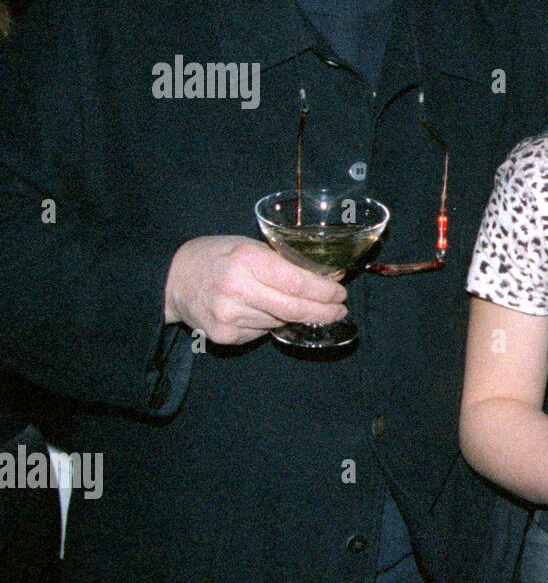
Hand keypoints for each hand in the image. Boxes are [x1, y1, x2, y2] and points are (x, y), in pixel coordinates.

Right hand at [164, 236, 347, 344]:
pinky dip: (270, 322)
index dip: (326, 292)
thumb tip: (328, 277)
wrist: (172, 279)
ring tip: (295, 305)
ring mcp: (230, 316)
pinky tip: (261, 310)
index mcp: (247, 260)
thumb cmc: (217, 257)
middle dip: (324, 311)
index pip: (299, 283)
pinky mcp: (225, 336)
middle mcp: (238, 290)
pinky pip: (262, 332)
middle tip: (339, 310)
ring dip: (296, 315)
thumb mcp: (250, 246)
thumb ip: (286, 262)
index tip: (340, 294)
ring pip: (281, 321)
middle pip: (296, 309)